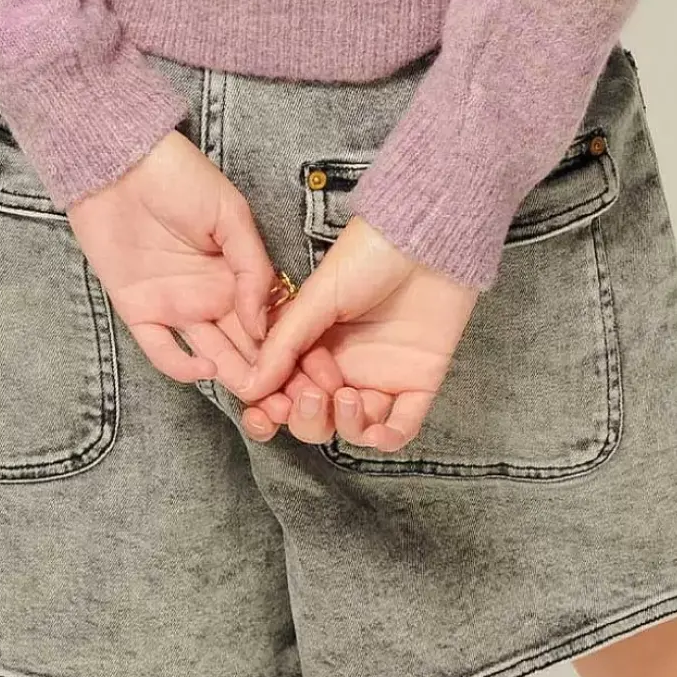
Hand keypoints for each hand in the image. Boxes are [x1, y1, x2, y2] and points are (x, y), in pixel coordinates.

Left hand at [67, 129, 279, 391]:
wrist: (119, 164)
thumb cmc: (179, 177)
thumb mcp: (230, 214)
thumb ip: (252, 268)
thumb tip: (265, 323)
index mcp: (236, 271)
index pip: (266, 319)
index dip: (283, 345)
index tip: (303, 371)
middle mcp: (209, 295)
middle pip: (241, 345)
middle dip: (262, 372)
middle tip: (281, 398)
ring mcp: (175, 305)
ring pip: (209, 354)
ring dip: (230, 376)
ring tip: (251, 393)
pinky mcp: (139, 311)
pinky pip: (161, 350)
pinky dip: (182, 367)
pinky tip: (205, 369)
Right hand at [234, 215, 481, 453]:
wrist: (425, 237)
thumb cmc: (369, 253)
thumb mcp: (318, 295)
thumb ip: (286, 342)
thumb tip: (251, 386)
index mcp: (314, 342)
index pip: (285, 389)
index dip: (273, 406)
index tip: (268, 410)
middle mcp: (345, 365)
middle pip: (316, 416)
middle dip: (306, 418)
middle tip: (311, 395)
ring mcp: (382, 376)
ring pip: (354, 428)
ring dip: (344, 425)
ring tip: (346, 395)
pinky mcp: (419, 382)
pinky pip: (402, 428)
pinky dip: (387, 439)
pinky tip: (375, 428)